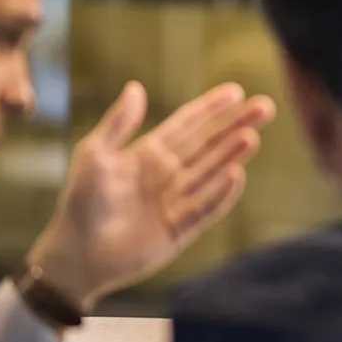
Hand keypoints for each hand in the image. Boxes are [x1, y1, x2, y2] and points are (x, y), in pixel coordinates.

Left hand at [26, 81, 275, 310]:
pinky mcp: (181, 229)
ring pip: (212, 172)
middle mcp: (169, 175)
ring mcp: (177, 201)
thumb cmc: (80, 203)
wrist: (76, 255)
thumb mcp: (94, 155)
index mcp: (149, 154)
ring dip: (232, 154)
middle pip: (210, 144)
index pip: (188, 124)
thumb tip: (137, 87)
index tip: (236, 91)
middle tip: (265, 106)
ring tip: (252, 136)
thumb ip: (118, 123)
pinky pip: (207, 207)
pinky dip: (222, 192)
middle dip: (236, 125)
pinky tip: (237, 174)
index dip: (211, 107)